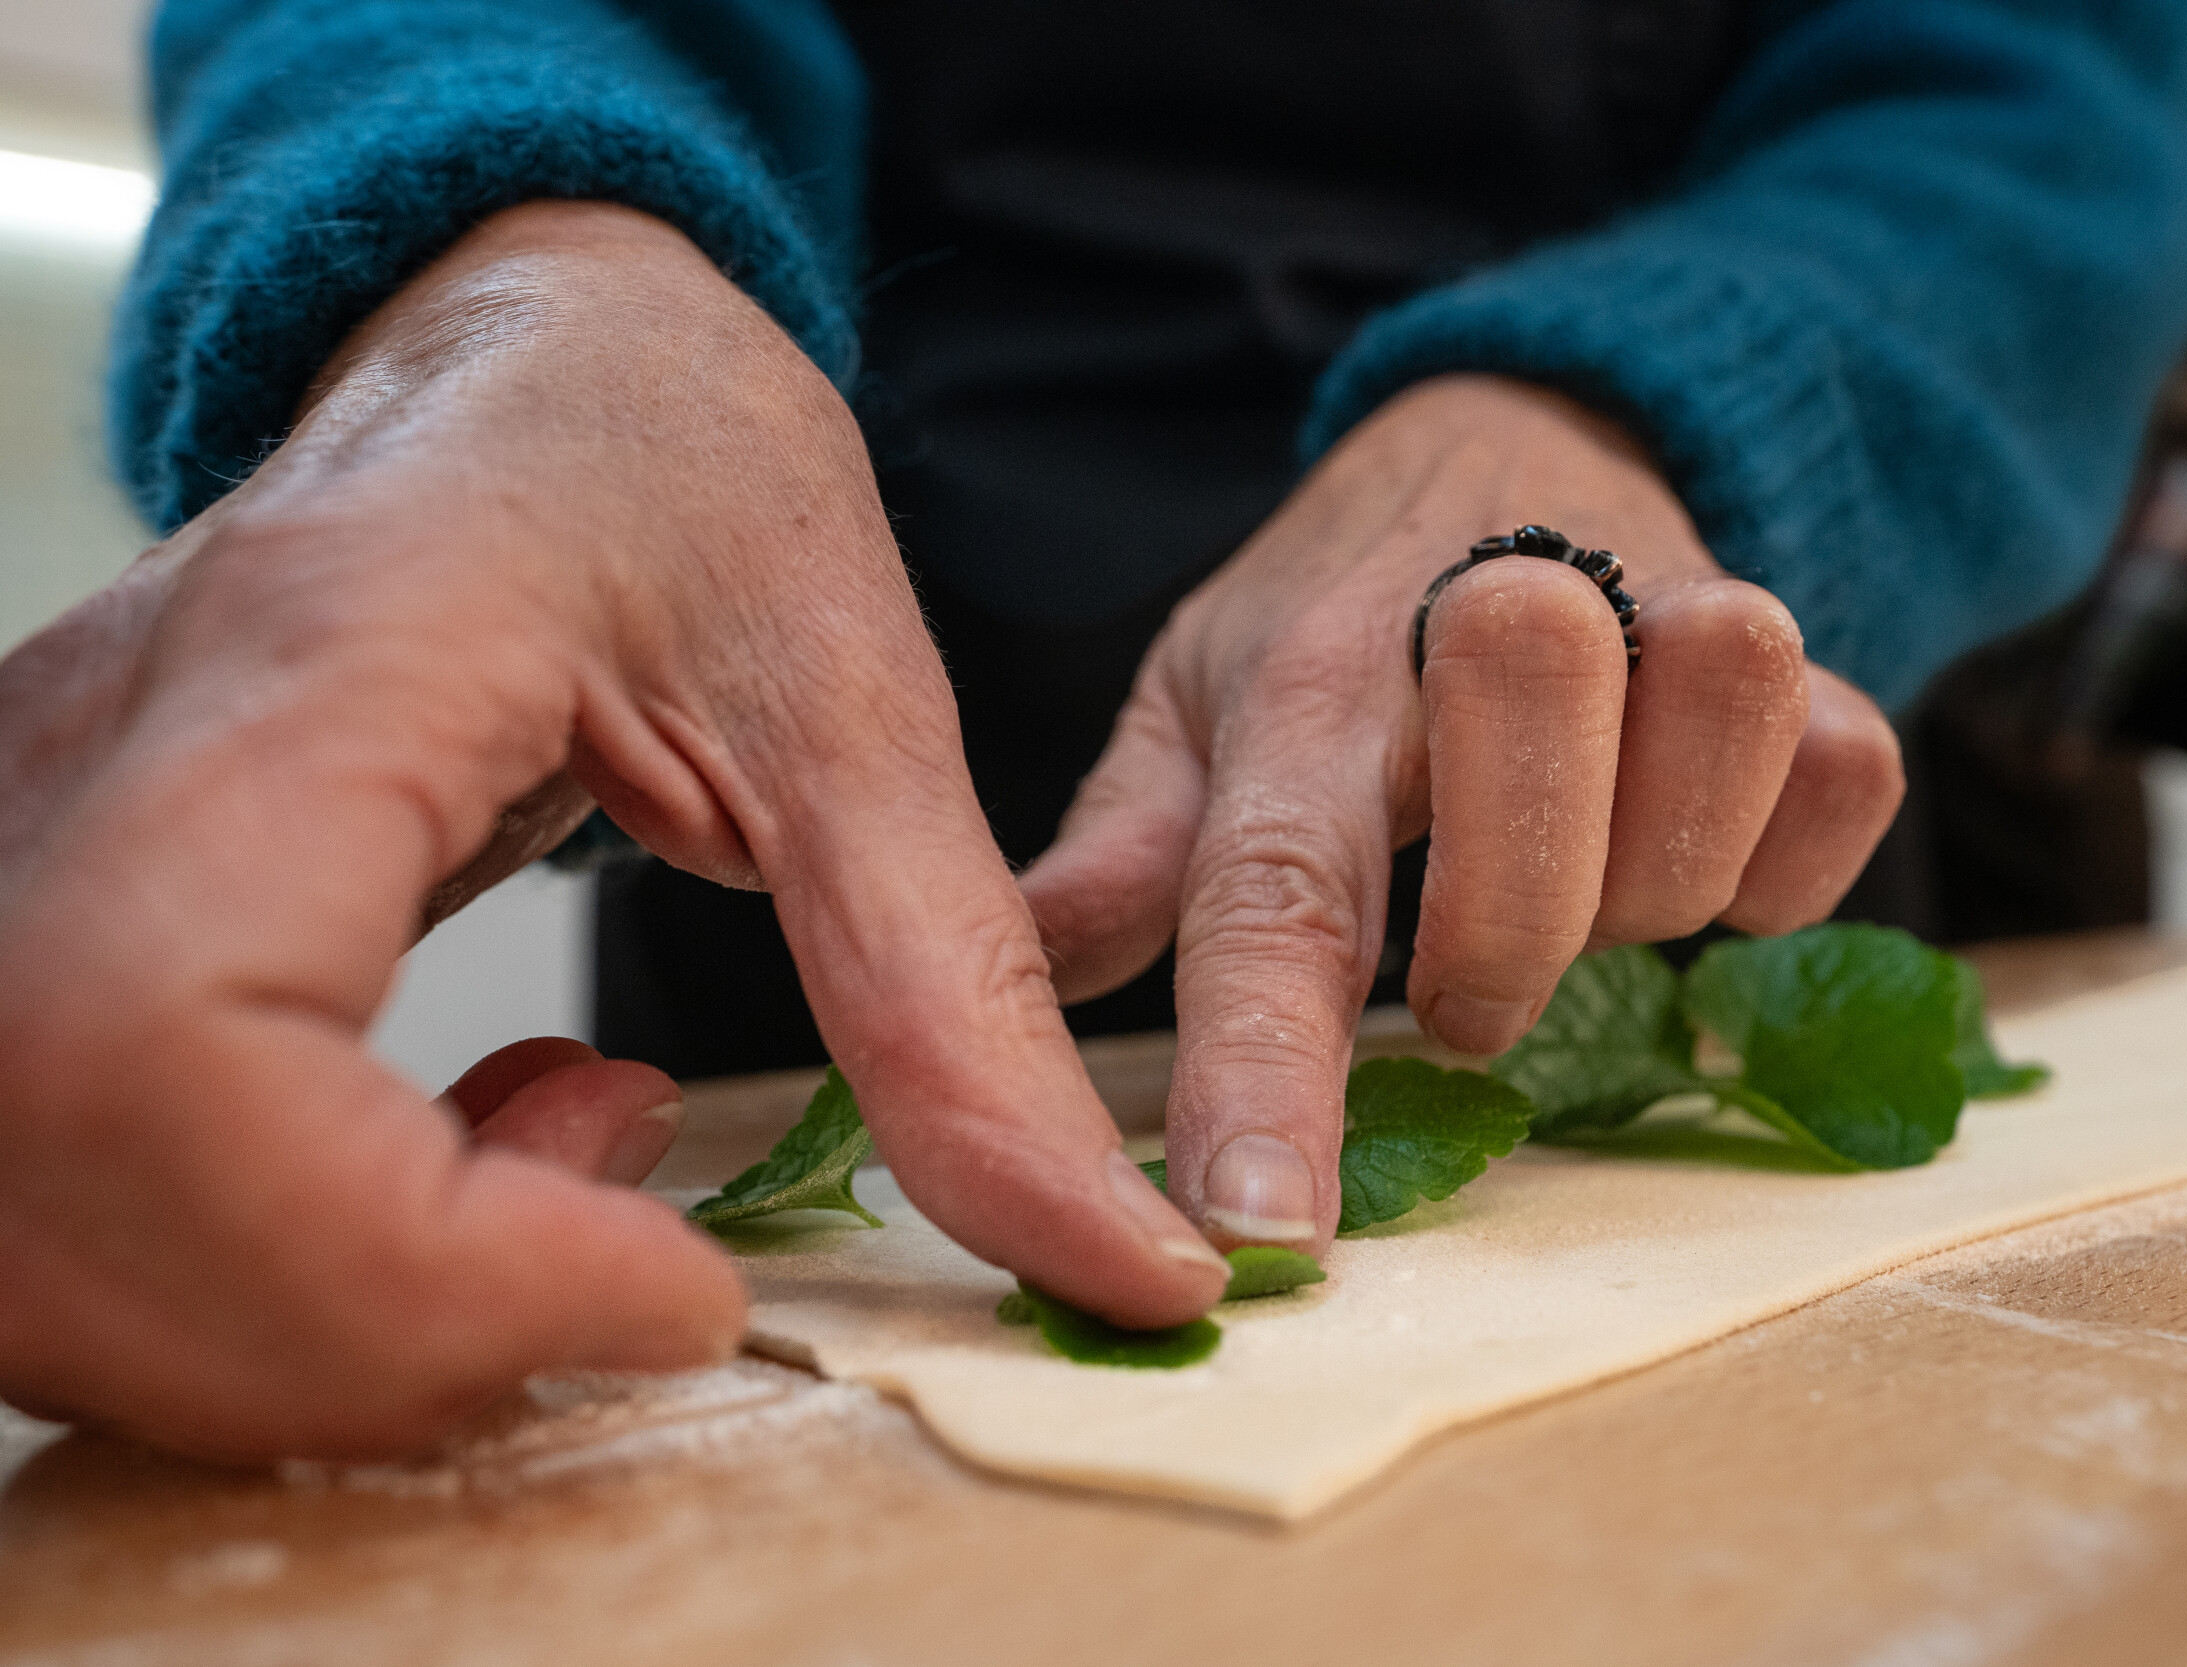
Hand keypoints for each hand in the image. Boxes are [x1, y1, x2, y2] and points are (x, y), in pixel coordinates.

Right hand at [0, 203, 1222, 1459]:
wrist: (523, 351)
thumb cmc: (661, 450)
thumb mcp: (851, 697)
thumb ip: (954, 989)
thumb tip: (1110, 1255)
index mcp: (302, 680)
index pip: (182, 1051)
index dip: (413, 1258)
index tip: (679, 1283)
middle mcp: (91, 783)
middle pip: (85, 1204)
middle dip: (398, 1338)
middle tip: (649, 1277)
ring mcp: (38, 861)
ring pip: (63, 1246)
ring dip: (348, 1326)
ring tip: (580, 1176)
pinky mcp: (65, 929)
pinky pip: (102, 1202)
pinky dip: (307, 1273)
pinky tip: (495, 1153)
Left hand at [1022, 376, 1901, 1249]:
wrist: (1523, 429)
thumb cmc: (1343, 616)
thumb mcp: (1199, 702)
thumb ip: (1117, 856)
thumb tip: (970, 1013)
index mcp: (1309, 675)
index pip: (1278, 881)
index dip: (1270, 1070)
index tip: (1263, 1238)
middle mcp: (1486, 610)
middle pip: (1537, 745)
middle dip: (1513, 921)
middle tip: (1462, 987)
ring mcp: (1664, 607)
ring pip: (1721, 734)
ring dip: (1653, 878)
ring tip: (1580, 885)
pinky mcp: (1802, 647)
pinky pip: (1845, 768)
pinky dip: (1781, 855)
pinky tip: (1692, 848)